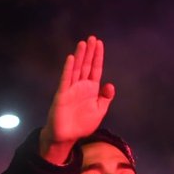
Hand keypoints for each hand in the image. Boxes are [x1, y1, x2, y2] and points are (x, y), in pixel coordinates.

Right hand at [40, 36, 115, 164]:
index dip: (98, 57)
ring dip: (80, 56)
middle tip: (92, 38)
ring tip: (83, 43)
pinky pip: (66, 79)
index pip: (96, 69)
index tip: (100, 44)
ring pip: (77, 69)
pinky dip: (69, 69)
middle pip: (86, 65)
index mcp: (91, 89)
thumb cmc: (82, 124)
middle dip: (90, 52)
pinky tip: (71, 58)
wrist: (67, 136)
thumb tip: (110, 85)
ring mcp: (71, 88)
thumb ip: (105, 98)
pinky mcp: (62, 94)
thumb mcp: (99, 111)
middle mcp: (81, 86)